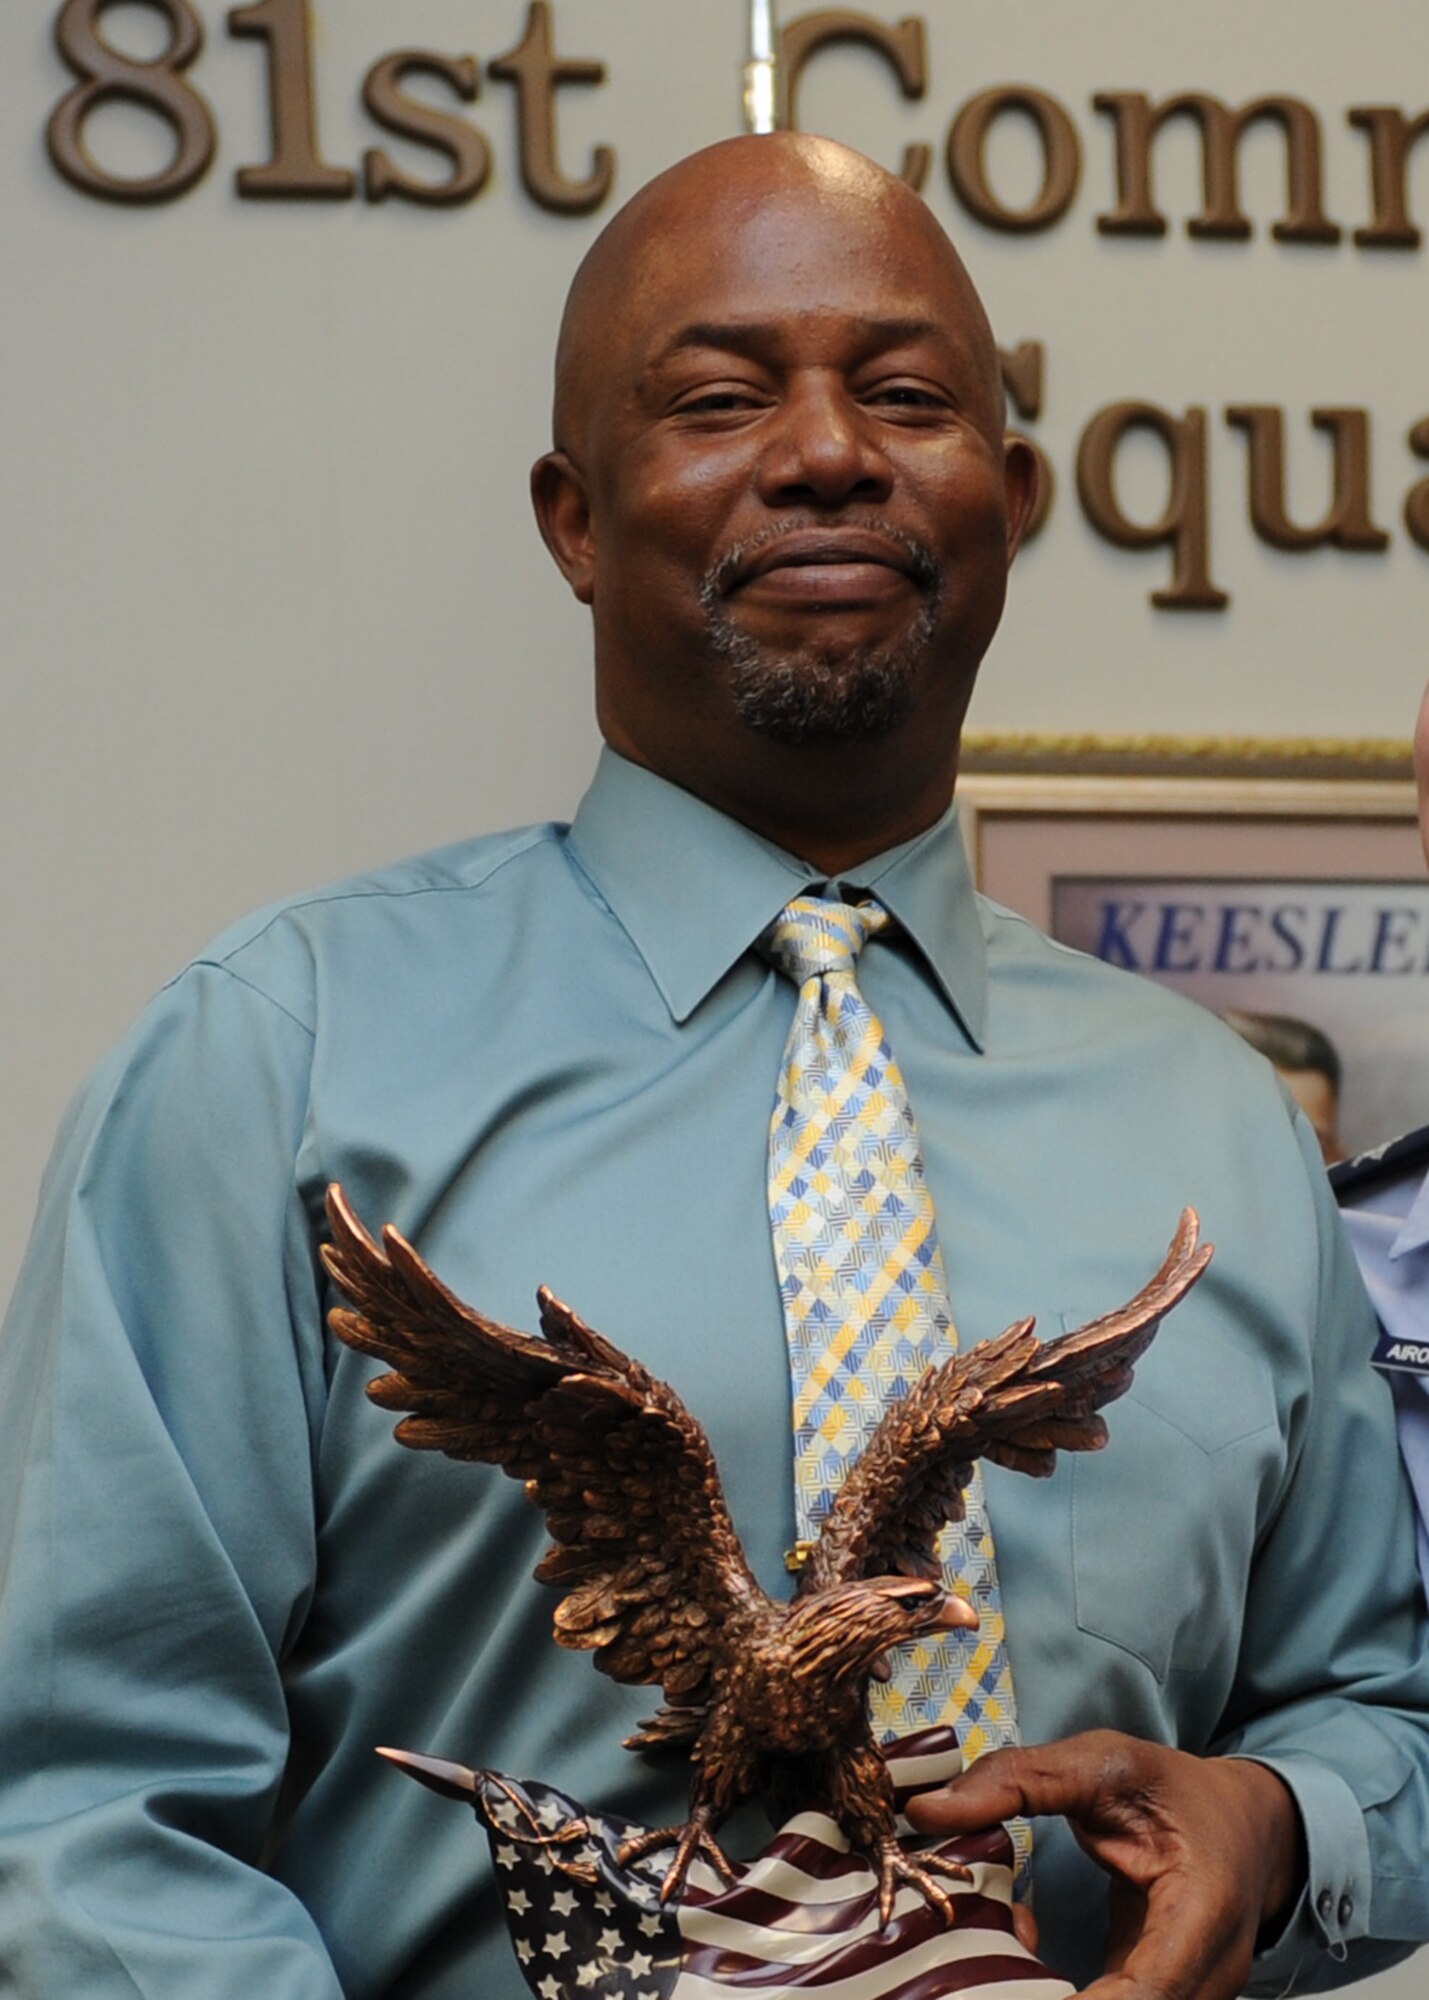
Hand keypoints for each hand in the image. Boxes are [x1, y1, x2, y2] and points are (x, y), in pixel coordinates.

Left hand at [905, 1730, 1304, 1999]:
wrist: (1244, 1826)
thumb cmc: (1172, 1790)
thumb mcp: (1102, 1762)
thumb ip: (1017, 1780)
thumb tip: (925, 1811)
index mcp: (1203, 1912)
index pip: (1149, 1990)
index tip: (1010, 1992)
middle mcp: (1207, 1976)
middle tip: (975, 1978)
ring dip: (1049, 1996)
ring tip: (993, 1952)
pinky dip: (1062, 1997)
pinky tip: (1021, 1946)